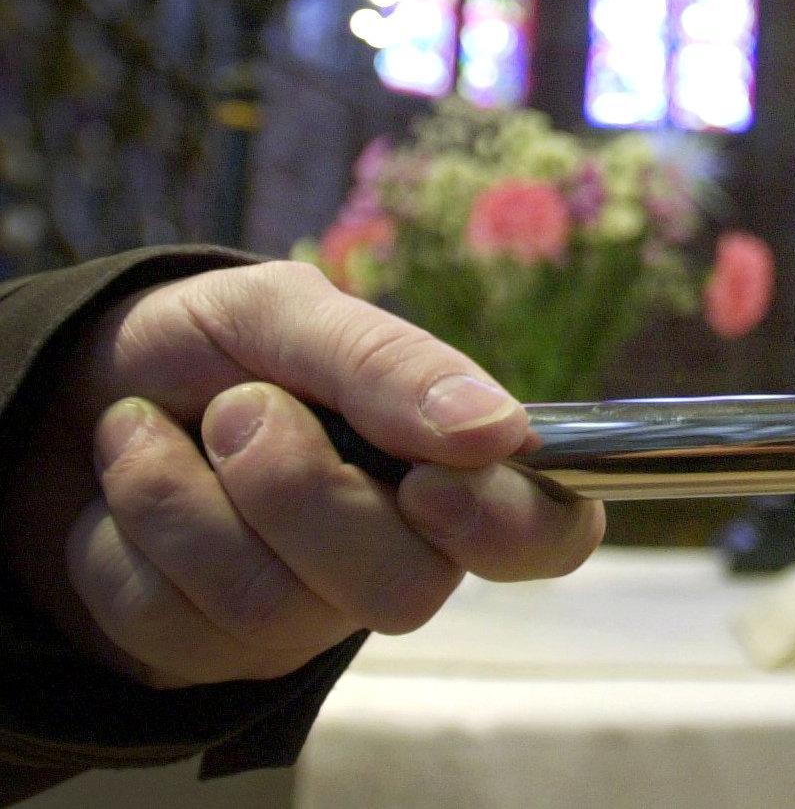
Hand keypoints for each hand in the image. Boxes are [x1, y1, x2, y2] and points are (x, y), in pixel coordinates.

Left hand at [0, 262, 603, 687]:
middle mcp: (397, 550)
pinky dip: (122, 533)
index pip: (552, 532)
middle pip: (406, 591)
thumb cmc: (210, 341)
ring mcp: (305, 614)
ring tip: (159, 430)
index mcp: (450, 463)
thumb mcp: (289, 311)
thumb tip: (499, 429)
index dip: (505, 527)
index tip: (425, 482)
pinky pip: (168, 628)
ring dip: (182, 497)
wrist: (74, 382)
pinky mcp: (206, 652)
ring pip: (274, 612)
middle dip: (295, 489)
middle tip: (238, 405)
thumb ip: (392, 362)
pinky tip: (128, 485)